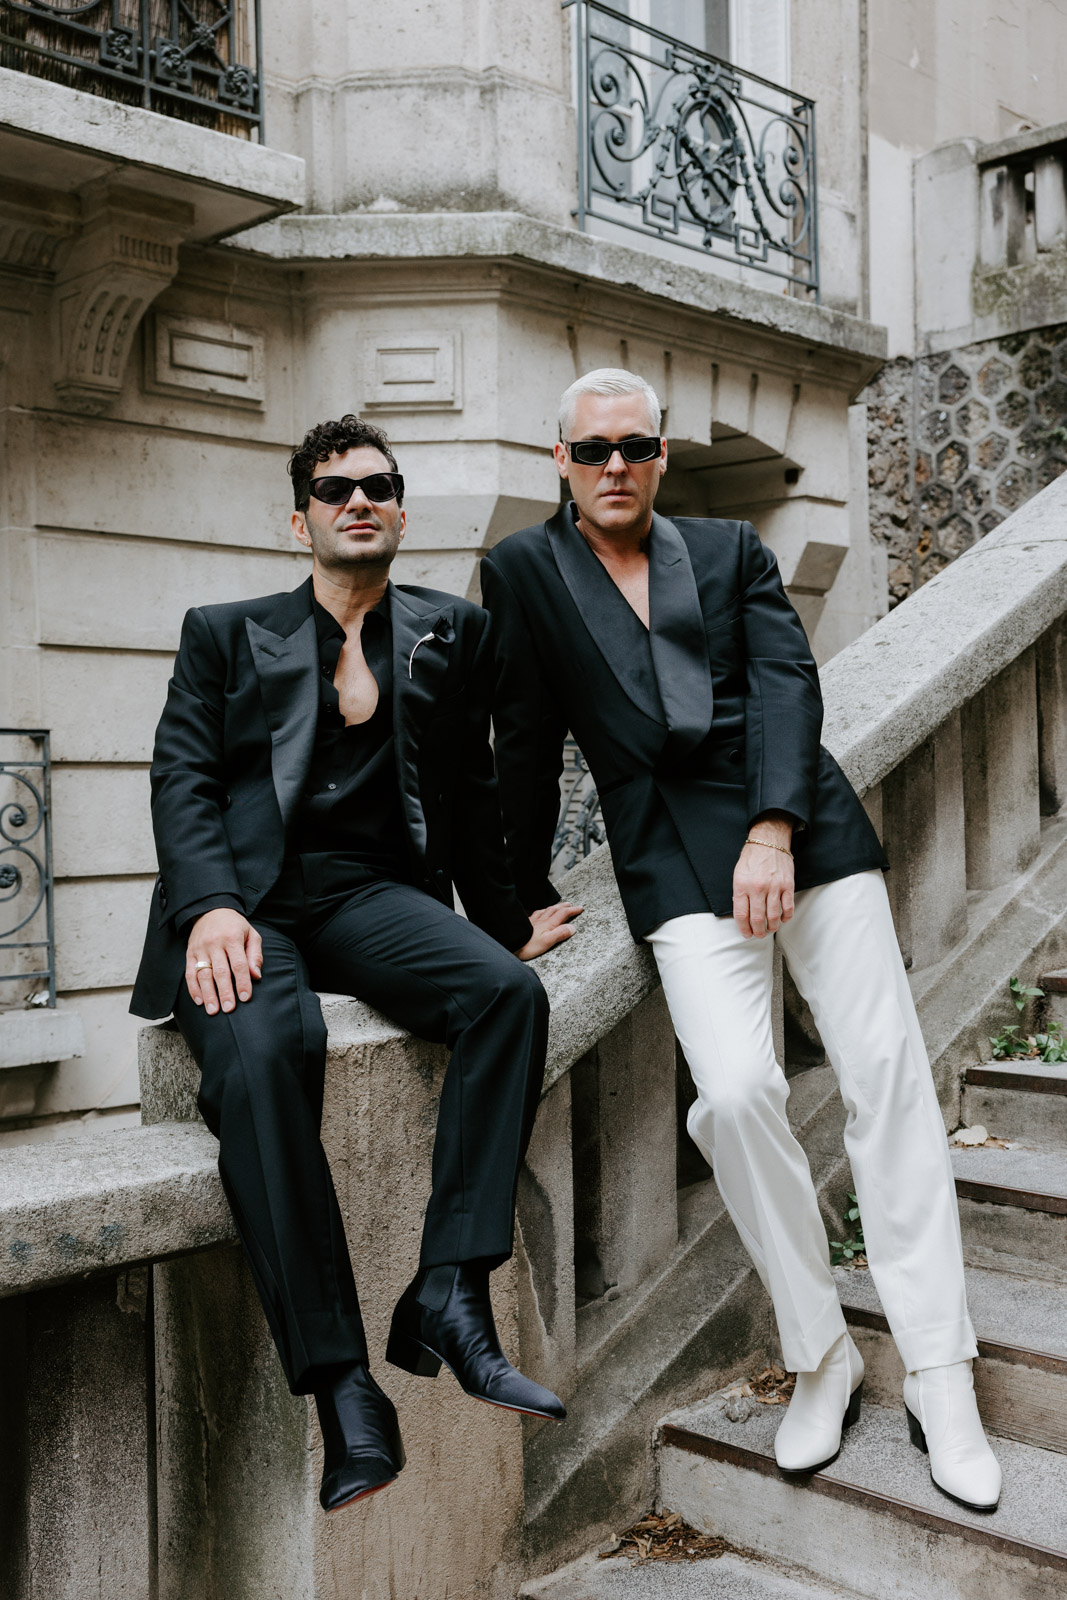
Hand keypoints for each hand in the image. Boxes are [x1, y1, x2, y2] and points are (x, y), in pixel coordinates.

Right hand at [186, 909, 262, 1013]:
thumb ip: (255, 955)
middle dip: (225, 992)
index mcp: (232, 938)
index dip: (242, 982)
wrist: (210, 909)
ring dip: (208, 994)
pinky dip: (193, 988)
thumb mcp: (251, 934)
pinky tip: (199, 1000)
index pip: (238, 964)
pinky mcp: (190, 953)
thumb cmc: (234, 925)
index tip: (245, 997)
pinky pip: (189, 973)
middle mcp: (214, 944)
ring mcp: (200, 949)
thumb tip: (256, 976)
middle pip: (220, 972)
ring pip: (203, 974)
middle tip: (229, 1009)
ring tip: (213, 1010)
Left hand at [514, 902, 583, 960]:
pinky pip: (535, 914)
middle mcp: (541, 920)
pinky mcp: (526, 924)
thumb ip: (560, 934)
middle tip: (570, 904)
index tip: (580, 908)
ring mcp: (533, 921)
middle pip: (554, 910)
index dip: (572, 910)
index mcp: (548, 924)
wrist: (510, 944)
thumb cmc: (528, 946)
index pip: (563, 914)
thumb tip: (573, 927)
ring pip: (545, 911)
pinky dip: (540, 911)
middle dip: (564, 907)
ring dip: (553, 907)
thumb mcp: (547, 942)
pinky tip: (538, 913)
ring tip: (557, 906)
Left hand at [732, 817, 794, 938]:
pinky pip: (788, 908)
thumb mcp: (738, 875)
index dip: (743, 929)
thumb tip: (742, 915)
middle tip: (758, 935)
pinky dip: (785, 918)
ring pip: (773, 917)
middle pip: (757, 919)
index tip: (746, 934)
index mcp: (742, 885)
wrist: (769, 841)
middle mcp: (757, 888)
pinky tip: (782, 919)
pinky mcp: (788, 885)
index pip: (741, 915)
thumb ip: (739, 894)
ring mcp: (774, 887)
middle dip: (757, 932)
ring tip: (770, 929)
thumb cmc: (752, 858)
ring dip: (772, 927)